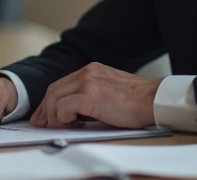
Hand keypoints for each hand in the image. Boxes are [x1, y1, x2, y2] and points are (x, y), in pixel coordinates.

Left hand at [30, 62, 159, 129]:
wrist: (153, 99)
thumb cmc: (136, 101)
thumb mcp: (108, 91)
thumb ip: (91, 95)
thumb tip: (73, 113)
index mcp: (91, 70)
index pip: (61, 84)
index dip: (49, 100)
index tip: (45, 115)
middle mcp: (86, 72)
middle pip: (54, 89)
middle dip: (44, 109)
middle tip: (42, 124)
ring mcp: (87, 81)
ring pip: (54, 97)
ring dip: (53, 116)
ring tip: (62, 127)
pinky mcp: (89, 95)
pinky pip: (63, 107)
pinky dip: (63, 118)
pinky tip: (74, 125)